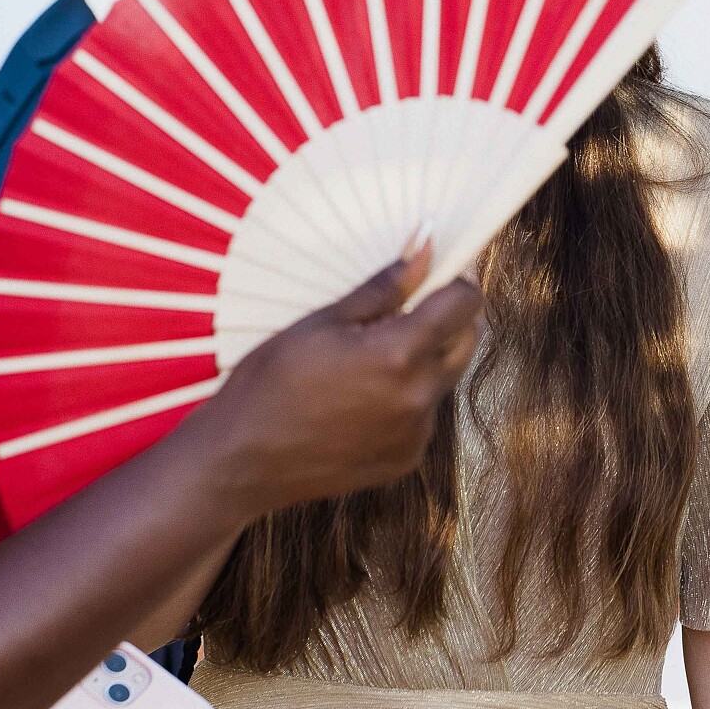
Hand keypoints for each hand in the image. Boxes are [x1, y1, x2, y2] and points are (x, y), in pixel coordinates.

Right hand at [195, 243, 482, 515]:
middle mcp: (420, 398)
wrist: (242, 460)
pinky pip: (423, 415)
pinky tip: (362, 396)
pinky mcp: (405, 459)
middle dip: (448, 317)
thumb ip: (384, 287)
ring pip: (444, 378)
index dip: (455, 281)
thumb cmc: (271, 383)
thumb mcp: (323, 321)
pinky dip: (407, 397)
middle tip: (405, 308)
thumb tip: (424, 248)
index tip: (438, 272)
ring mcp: (416, 434)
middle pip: (467, 341)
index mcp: (401, 354)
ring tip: (369, 358)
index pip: (466, 304)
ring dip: (426, 358)